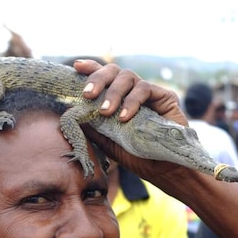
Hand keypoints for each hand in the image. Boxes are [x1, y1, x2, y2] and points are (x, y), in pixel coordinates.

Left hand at [72, 59, 188, 181]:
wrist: (164, 170)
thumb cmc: (138, 157)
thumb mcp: (109, 142)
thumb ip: (94, 127)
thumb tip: (72, 114)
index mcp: (119, 99)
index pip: (104, 77)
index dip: (91, 69)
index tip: (76, 67)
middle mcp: (133, 92)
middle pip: (114, 71)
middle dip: (98, 79)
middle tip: (88, 95)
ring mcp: (149, 93)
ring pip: (128, 76)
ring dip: (114, 92)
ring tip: (106, 111)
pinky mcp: (165, 96)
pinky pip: (144, 88)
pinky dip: (132, 101)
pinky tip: (125, 117)